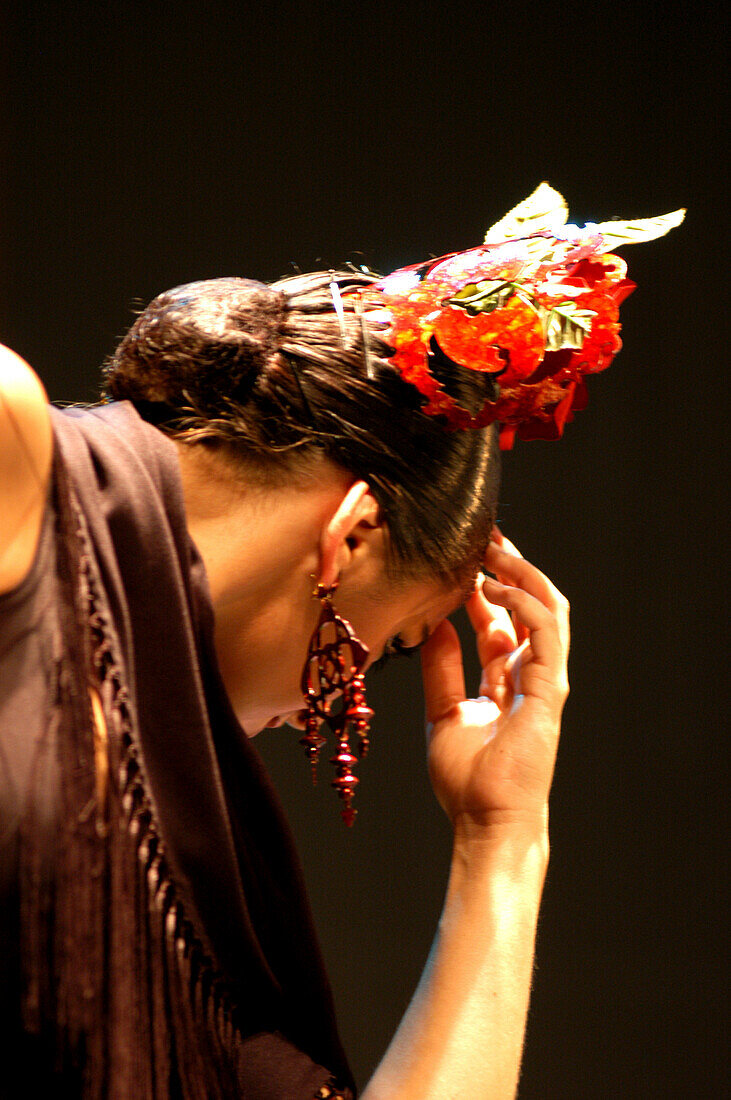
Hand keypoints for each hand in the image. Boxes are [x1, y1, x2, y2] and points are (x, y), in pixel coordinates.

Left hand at [421, 528, 569, 836]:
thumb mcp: (442, 710)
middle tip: (483, 535)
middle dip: (508, 567)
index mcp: (505, 680)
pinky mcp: (550, 687)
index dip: (484, 585)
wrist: (485, 820)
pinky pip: (545, 630)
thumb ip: (441, 667)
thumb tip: (434, 622)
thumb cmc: (466, 779)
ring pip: (548, 608)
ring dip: (522, 574)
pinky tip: (494, 585)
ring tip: (492, 548)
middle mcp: (529, 674)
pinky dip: (524, 601)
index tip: (462, 557)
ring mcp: (544, 678)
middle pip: (528, 605)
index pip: (500, 619)